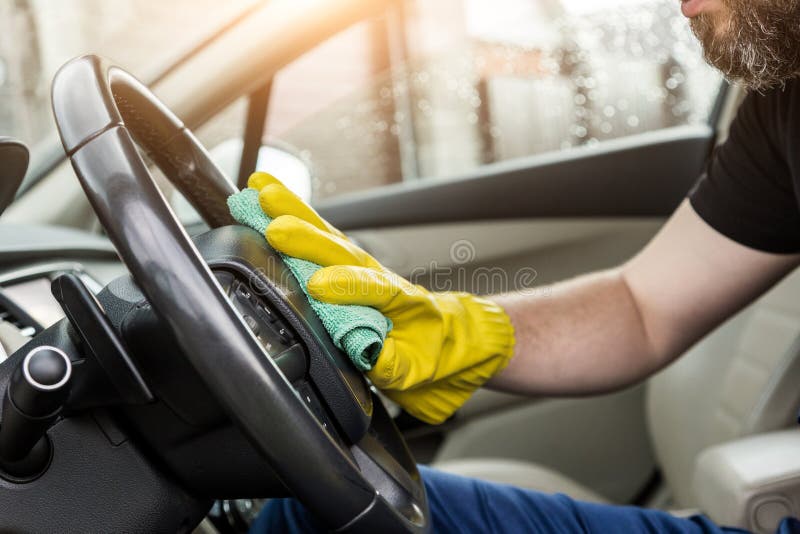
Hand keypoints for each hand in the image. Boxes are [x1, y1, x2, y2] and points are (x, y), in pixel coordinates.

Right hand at [248, 173, 515, 423]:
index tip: (317, 286)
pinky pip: (317, 235)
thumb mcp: (417, 369)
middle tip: (276, 227)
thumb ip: (391, 363)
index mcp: (400, 302)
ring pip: (326, 235)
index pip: (373, 289)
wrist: (449, 339)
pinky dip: (292, 213)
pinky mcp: (343, 264)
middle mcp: (377, 275)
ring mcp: (359, 266)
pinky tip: (266, 194)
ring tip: (261, 191)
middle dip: (308, 239)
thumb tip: (365, 355)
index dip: (346, 287)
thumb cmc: (432, 353)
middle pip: (342, 252)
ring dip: (294, 212)